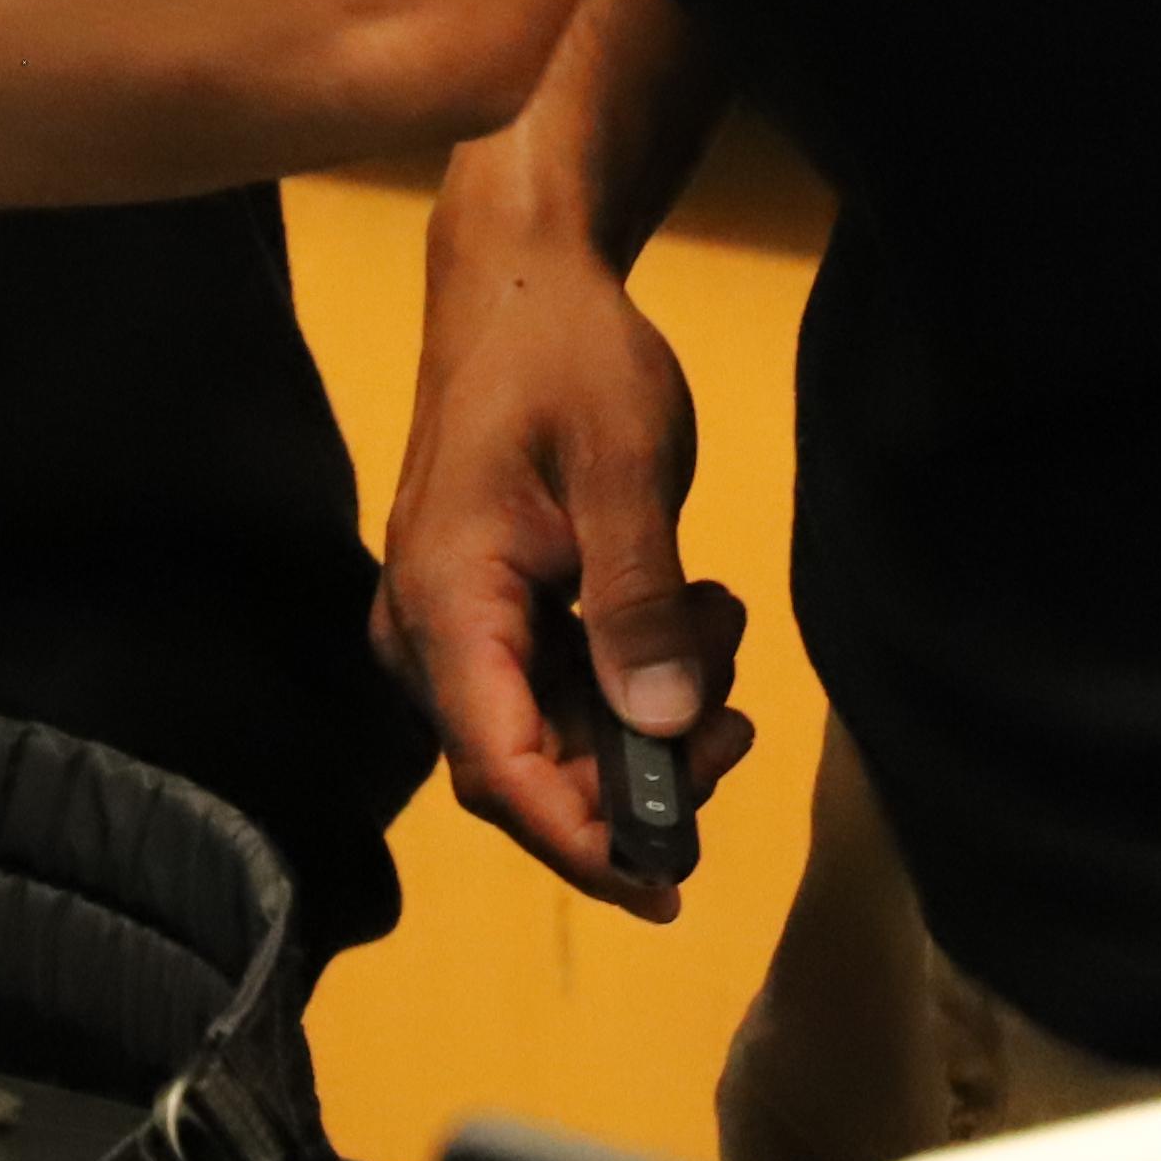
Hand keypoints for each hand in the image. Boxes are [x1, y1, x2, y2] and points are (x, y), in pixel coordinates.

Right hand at [371, 212, 751, 915]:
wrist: (519, 278)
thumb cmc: (565, 355)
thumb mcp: (623, 468)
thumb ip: (639, 601)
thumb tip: (665, 724)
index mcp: (444, 598)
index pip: (499, 767)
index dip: (582, 841)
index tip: (670, 882)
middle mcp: (425, 629)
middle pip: (524, 769)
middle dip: (639, 774)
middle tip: (735, 716)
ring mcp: (448, 624)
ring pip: (547, 736)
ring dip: (646, 717)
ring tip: (717, 619)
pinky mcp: (483, 612)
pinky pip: (554, 690)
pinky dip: (629, 679)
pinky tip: (689, 614)